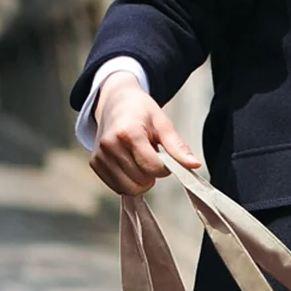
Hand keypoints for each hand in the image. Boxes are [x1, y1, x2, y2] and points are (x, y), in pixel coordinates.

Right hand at [90, 72, 200, 195]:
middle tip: (149, 156)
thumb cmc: (141, 112)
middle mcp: (110, 145)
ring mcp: (100, 156)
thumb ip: (177, 147)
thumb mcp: (162, 124)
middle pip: (141, 181)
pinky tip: (128, 164)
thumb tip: (195, 165)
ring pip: (129, 189)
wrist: (114, 101)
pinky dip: (128, 182)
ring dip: (140, 181)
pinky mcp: (95, 164)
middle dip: (151, 174)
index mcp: (128, 133)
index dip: (164, 168)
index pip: (153, 168)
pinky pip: (118, 188)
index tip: (163, 155)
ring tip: (139, 160)